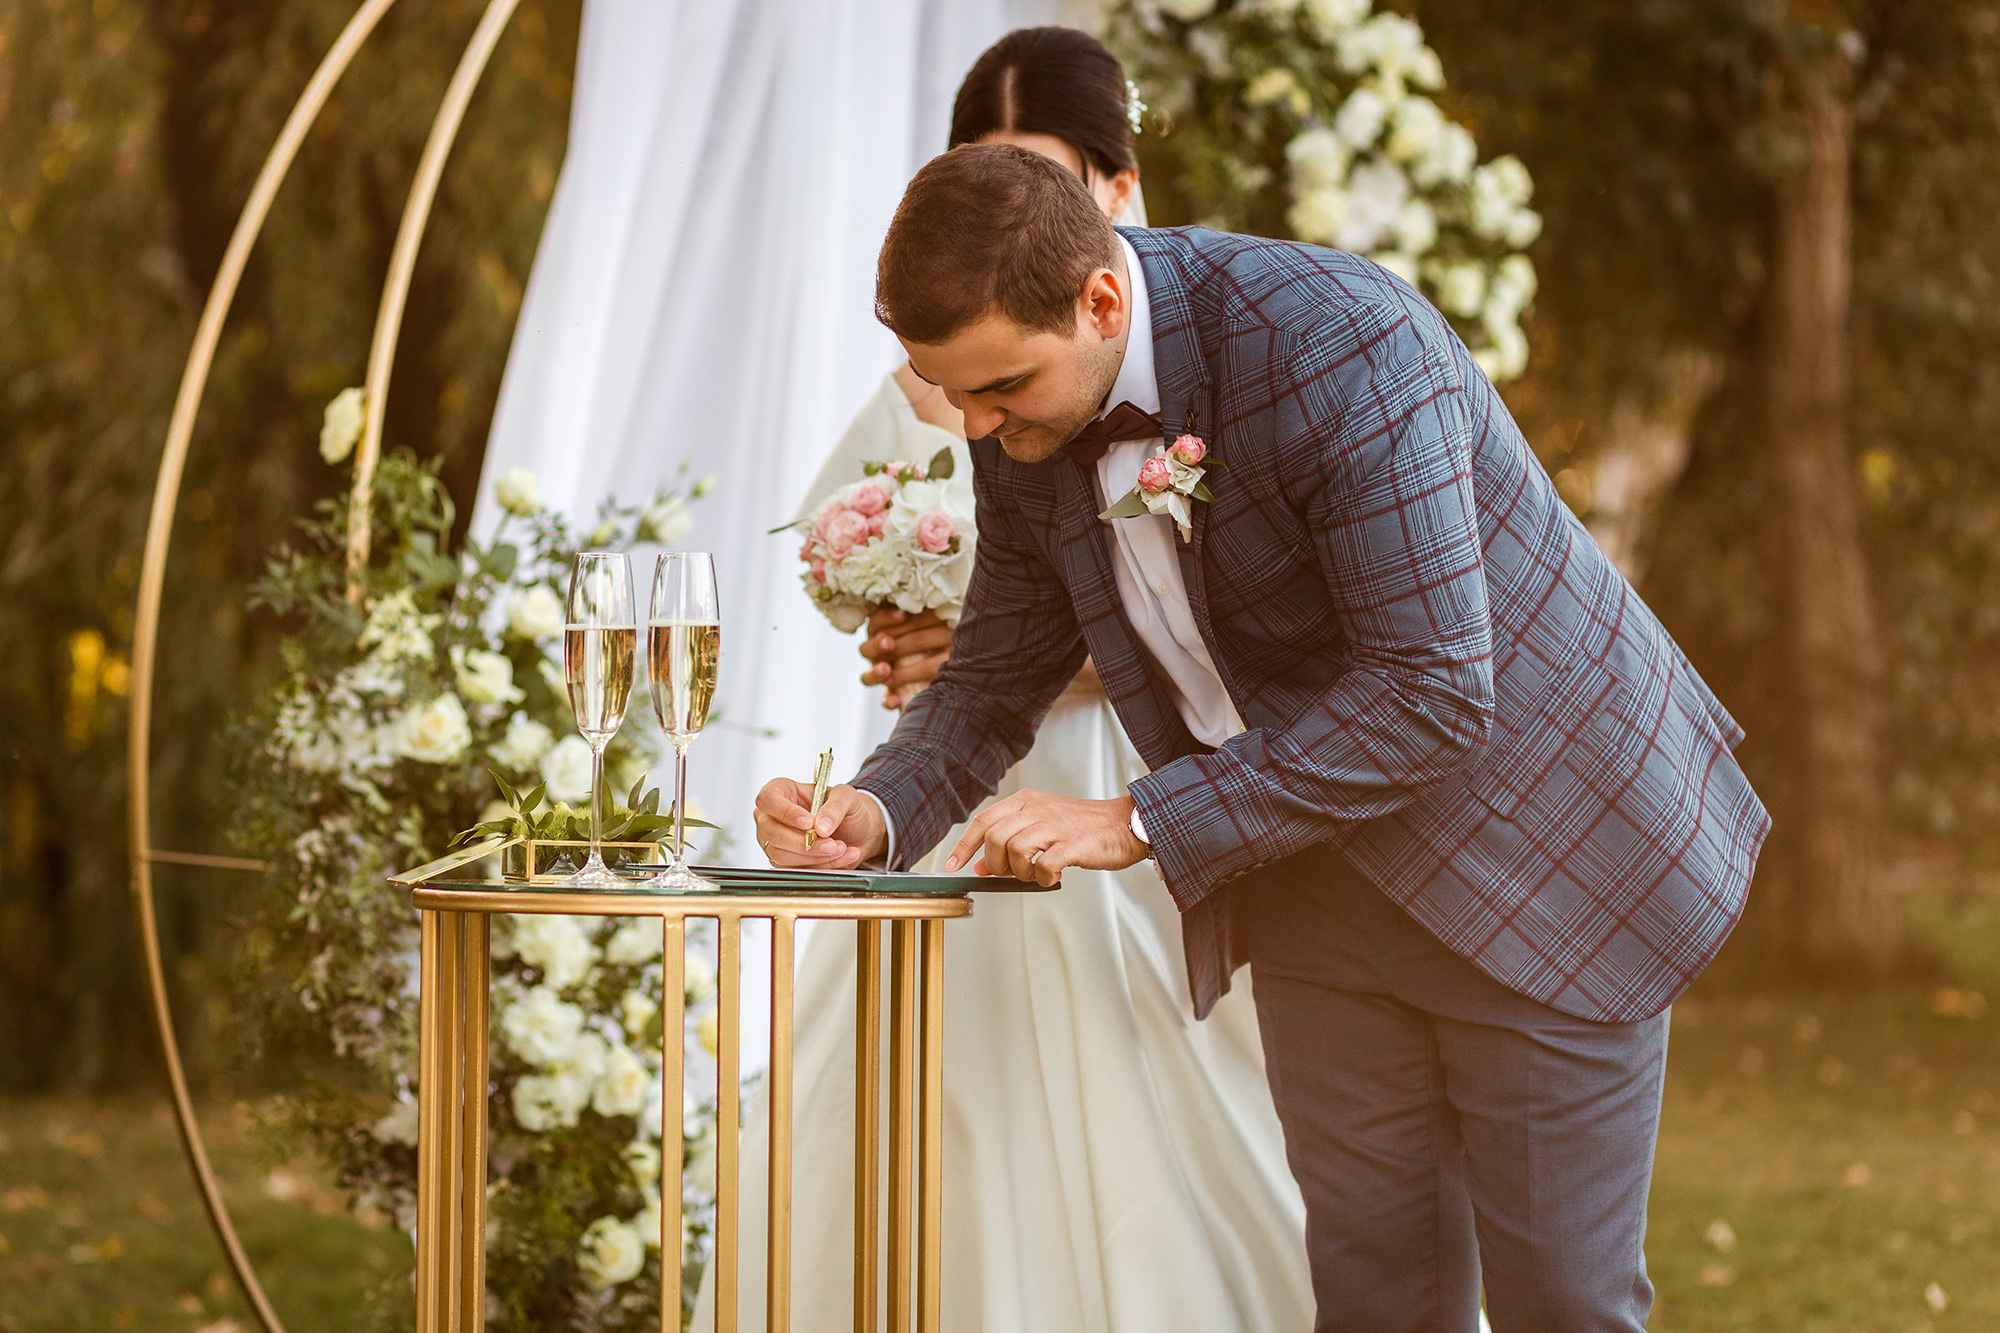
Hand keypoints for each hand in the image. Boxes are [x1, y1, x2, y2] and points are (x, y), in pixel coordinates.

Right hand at [753, 780, 886, 870]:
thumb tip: (821, 827)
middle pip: (772, 832)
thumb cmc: (845, 807)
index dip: (786, 813)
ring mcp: (774, 841)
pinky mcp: (783, 862)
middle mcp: (771, 817)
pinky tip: (841, 857)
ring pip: (782, 856)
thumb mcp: (847, 796)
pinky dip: (821, 867)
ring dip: (815, 857)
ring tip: (841, 848)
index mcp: (780, 791)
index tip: (809, 822)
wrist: (856, 829)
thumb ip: (835, 807)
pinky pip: (795, 870)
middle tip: (831, 844)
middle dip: (803, 842)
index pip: (768, 800)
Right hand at [858, 608, 952, 708]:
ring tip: (886, 669)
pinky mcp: (896, 696)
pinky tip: (895, 700)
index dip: (885, 619)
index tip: (902, 614)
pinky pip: (886, 701)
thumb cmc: (947, 635)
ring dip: (875, 672)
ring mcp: (886, 676)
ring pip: (867, 676)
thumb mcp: (938, 622)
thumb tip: (934, 597)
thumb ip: (930, 611)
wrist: (958, 669)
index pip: (876, 623)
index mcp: (889, 632)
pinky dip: (889, 701)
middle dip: (877, 645)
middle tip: (889, 643)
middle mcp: (882, 655)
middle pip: (867, 649)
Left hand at [943, 789, 1147, 887]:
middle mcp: (1037, 808)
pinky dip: (1043, 878)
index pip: (983, 821)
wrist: (1125, 824)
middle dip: (996, 864)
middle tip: (1011, 874)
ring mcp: (1056, 825)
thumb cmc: (1082, 828)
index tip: (953, 866)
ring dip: (1021, 872)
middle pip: (995, 838)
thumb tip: (980, 865)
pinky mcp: (1073, 844)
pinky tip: (1052, 877)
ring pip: (1016, 851)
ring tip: (1036, 874)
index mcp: (1026, 800)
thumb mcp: (1041, 827)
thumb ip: (1010, 841)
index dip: (964, 846)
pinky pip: (1044, 866)